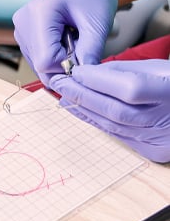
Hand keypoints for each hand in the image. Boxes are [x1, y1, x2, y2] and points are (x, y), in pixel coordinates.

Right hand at [13, 0, 122, 86]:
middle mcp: (23, 23)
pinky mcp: (23, 35)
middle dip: (65, 65)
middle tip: (83, 49)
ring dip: (60, 61)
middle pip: (40, 65)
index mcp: (38, 14)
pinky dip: (55, 57)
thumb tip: (84, 78)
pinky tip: (66, 41)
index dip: (68, 67)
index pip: (46, 60)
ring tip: (75, 40)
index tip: (86, 60)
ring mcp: (20, 29)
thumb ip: (90, 52)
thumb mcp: (98, 23)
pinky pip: (38, 58)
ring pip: (39, 65)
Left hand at [50, 59, 169, 162]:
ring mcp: (161, 139)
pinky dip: (97, 122)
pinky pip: (118, 135)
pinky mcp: (153, 152)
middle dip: (83, 95)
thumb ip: (124, 71)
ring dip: (84, 110)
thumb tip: (88, 73)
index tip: (76, 72)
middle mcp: (168, 119)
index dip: (99, 80)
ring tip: (65, 97)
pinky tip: (81, 111)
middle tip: (61, 84)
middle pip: (116, 110)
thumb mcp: (160, 68)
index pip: (130, 87)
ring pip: (113, 125)